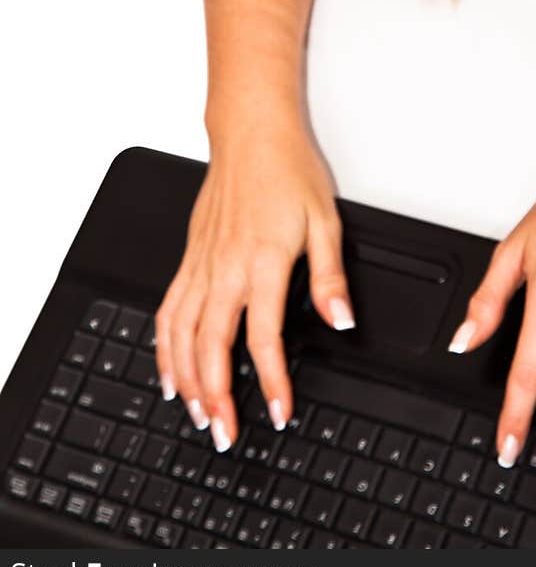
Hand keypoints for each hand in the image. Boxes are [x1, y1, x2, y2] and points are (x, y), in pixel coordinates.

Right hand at [153, 112, 354, 451]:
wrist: (251, 133)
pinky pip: (168, 310)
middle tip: (224, 433)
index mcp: (263, 261)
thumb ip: (330, 277)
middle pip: (211, 345)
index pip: (264, 336)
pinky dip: (164, 346)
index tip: (278, 412)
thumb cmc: (289, 170)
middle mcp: (225, 267)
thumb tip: (340, 319)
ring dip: (186, 379)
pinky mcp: (189, 257)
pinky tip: (169, 371)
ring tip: (197, 414)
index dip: (271, 381)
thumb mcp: (326, 220)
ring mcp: (201, 263)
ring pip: (181, 334)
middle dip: (216, 396)